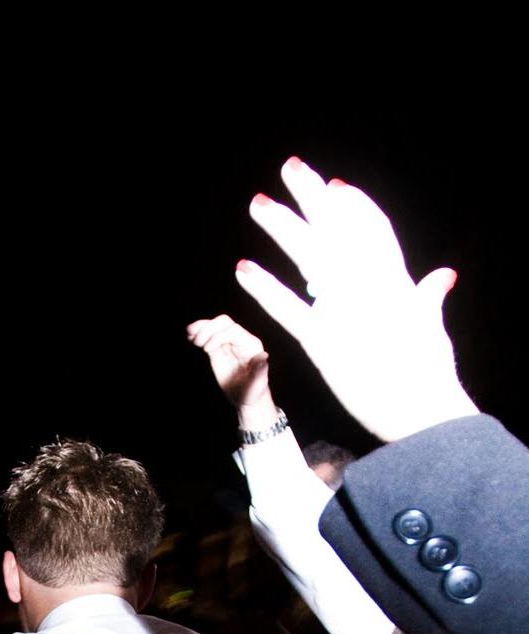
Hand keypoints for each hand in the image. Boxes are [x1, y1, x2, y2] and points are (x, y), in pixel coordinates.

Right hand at [186, 315, 273, 424]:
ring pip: (215, 326)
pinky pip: (208, 336)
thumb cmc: (252, 392)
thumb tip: (263, 356)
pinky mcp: (218, 348)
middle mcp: (240, 340)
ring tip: (189, 334)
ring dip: (201, 327)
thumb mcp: (257, 385)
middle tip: (196, 342)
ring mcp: (229, 343)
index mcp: (250, 345)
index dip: (218, 336)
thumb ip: (260, 371)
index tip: (207, 349)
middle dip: (209, 328)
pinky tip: (189, 336)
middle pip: (224, 322)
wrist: (245, 397)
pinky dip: (198, 333)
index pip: (233, 330)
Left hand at [236, 157, 478, 441]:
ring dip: (281, 227)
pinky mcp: (322, 341)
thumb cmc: (429, 374)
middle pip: (335, 229)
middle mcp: (369, 285)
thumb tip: (445, 275)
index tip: (333, 187)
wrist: (419, 410)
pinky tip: (243, 268)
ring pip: (308, 256)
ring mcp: (344, 310)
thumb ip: (429, 297)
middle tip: (290, 168)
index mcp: (397, 280)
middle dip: (311, 197)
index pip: (373, 230)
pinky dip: (264, 288)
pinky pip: (287, 308)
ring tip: (258, 204)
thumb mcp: (432, 328)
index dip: (352, 206)